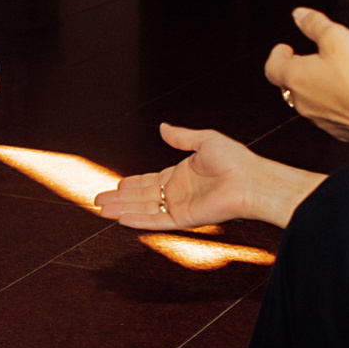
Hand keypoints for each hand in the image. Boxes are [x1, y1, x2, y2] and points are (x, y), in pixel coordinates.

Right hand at [97, 125, 273, 229]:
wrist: (251, 180)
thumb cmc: (235, 160)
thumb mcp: (204, 140)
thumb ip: (180, 136)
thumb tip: (162, 126)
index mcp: (181, 175)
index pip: (149, 181)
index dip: (131, 183)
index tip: (115, 184)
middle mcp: (177, 192)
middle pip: (141, 196)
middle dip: (118, 197)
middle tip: (98, 199)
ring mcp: (180, 206)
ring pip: (143, 209)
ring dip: (122, 208)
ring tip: (101, 209)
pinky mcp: (184, 218)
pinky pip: (156, 221)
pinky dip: (138, 220)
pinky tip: (121, 219)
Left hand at [264, 6, 348, 143]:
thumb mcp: (336, 37)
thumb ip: (315, 24)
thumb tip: (300, 15)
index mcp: (295, 77)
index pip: (272, 67)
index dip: (277, 56)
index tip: (284, 48)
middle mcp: (302, 101)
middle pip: (289, 85)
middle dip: (297, 70)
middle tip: (306, 60)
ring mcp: (320, 118)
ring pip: (309, 100)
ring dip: (316, 87)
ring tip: (331, 74)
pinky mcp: (339, 130)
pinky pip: (329, 114)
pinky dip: (334, 103)